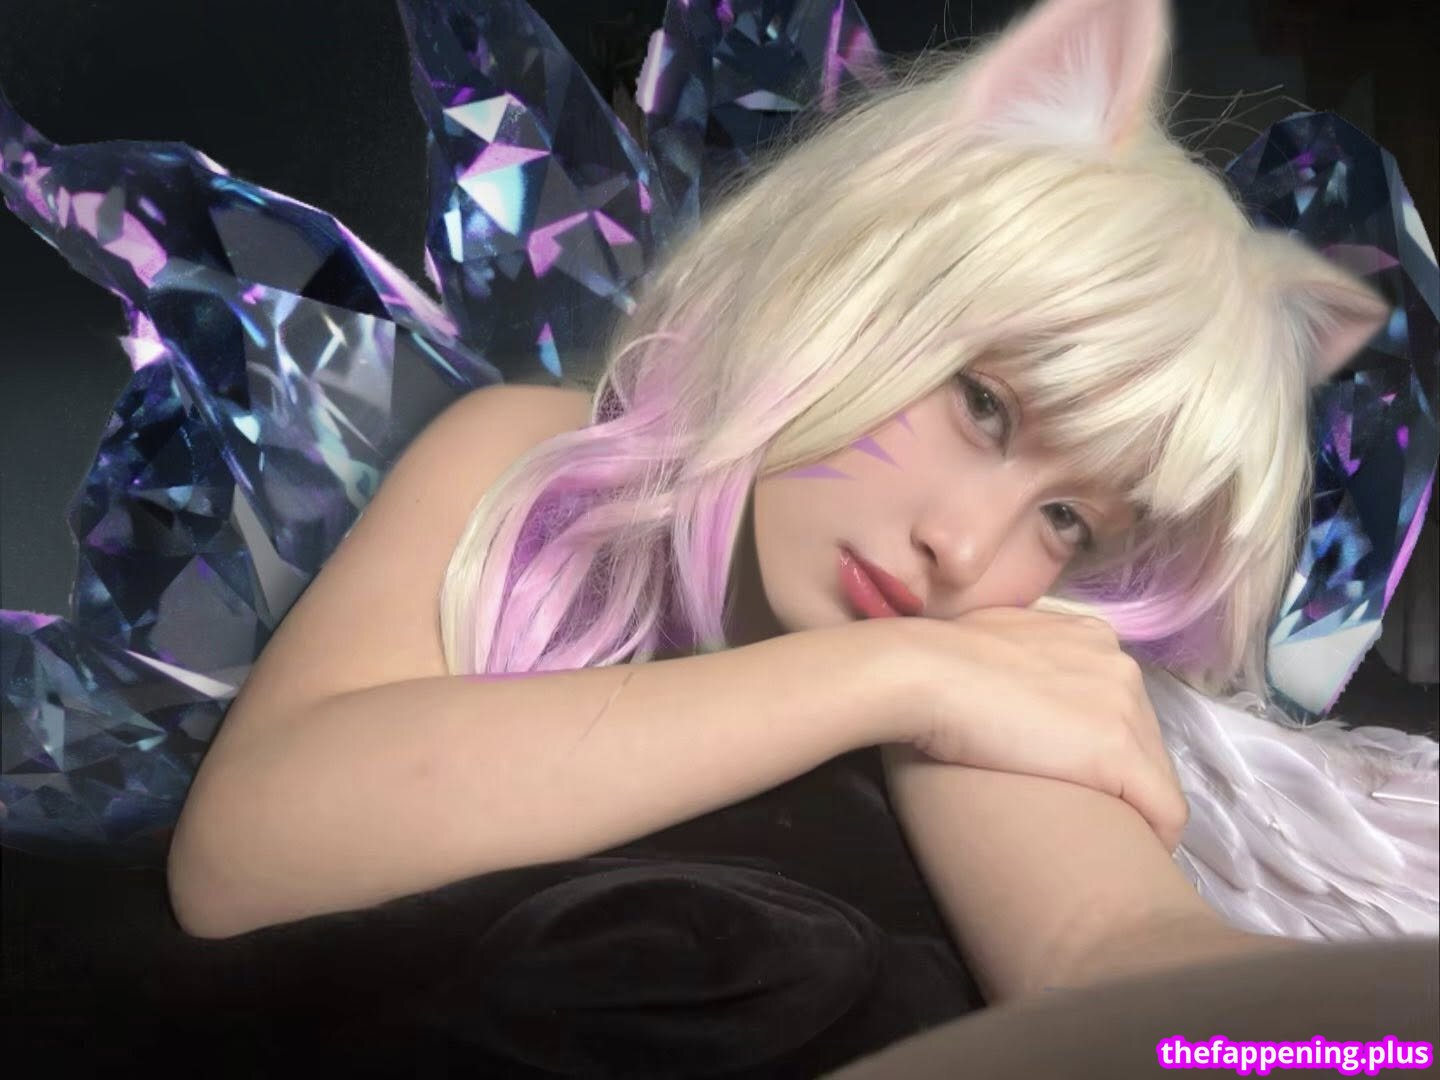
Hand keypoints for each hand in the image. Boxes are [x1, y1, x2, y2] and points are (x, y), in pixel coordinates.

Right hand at [882, 607, 1188, 851]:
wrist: (926, 674)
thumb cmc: (938, 659)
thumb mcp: (992, 640)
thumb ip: (1018, 654)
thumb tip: (1003, 672)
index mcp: (1091, 637)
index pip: (1119, 699)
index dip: (1097, 737)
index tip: (1074, 766)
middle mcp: (1120, 664)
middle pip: (1144, 735)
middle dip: (1121, 771)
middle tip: (1086, 803)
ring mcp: (1125, 707)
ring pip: (1157, 772)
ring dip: (1136, 802)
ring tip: (1109, 832)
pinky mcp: (1119, 753)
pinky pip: (1165, 808)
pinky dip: (1159, 833)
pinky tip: (1143, 851)